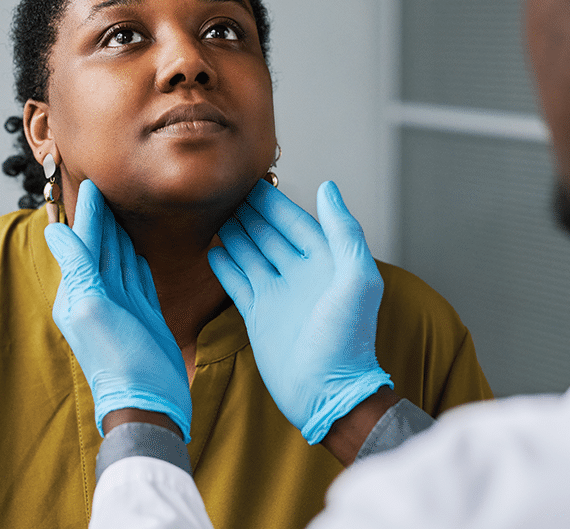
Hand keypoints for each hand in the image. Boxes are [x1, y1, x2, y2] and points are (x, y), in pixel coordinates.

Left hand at [45, 179, 191, 440]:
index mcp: (78, 293)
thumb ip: (77, 268)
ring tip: (120, 208)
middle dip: (102, 218)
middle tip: (106, 186)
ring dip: (118, 233)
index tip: (93, 183)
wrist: (148, 402)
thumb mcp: (93, 309)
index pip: (84, 243)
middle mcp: (97, 296)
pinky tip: (136, 246)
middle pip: (101, 247)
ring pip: (119, 259)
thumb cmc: (119, 360)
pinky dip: (135, 258)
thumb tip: (55, 232)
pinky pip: (137, 278)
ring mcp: (121, 306)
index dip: (90, 214)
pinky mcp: (143, 315)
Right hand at [208, 180, 390, 443]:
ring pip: (251, 254)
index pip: (295, 221)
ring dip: (235, 233)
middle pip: (270, 234)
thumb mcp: (356, 279)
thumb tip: (328, 188)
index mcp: (325, 262)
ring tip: (214, 213)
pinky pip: (237, 282)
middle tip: (224, 190)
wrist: (326, 392)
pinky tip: (213, 249)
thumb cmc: (348, 338)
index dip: (274, 201)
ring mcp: (277, 294)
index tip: (251, 179)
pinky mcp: (258, 315)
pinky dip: (224, 265)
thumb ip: (344, 232)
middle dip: (250, 212)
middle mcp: (299, 274)